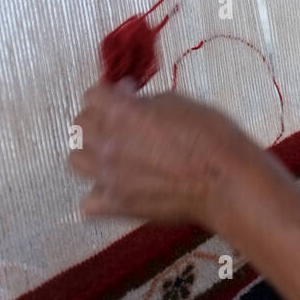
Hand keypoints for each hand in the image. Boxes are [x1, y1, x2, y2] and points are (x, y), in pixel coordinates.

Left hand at [69, 83, 255, 229]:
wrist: (224, 181)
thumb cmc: (209, 134)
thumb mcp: (176, 102)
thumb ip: (144, 101)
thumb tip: (127, 97)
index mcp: (121, 113)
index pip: (91, 96)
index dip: (110, 93)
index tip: (126, 95)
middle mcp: (107, 144)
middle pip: (79, 125)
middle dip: (97, 118)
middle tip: (120, 121)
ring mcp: (109, 178)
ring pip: (76, 160)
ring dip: (91, 153)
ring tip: (112, 154)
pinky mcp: (118, 206)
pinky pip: (88, 203)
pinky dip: (98, 194)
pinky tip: (116, 187)